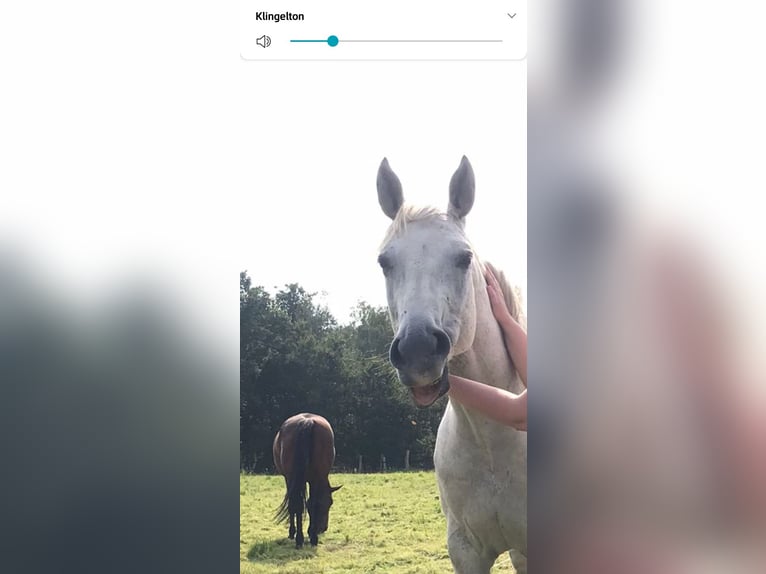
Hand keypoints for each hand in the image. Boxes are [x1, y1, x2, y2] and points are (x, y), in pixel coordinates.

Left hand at [485, 266, 526, 387]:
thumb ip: (505, 350)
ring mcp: (512, 326)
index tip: (486, 282)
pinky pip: (500, 312)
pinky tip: (488, 288)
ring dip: (491, 285)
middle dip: (491, 284)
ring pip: (499, 301)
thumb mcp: (511, 357)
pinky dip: (494, 299)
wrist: (537, 376)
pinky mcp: (511, 330)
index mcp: (509, 329)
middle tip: (484, 267)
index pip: (499, 308)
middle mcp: (511, 324)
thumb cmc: (526, 369)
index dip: (493, 295)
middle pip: (499, 300)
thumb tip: (496, 350)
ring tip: (485, 270)